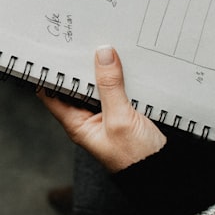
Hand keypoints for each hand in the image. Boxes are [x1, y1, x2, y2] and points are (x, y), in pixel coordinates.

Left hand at [40, 45, 165, 170]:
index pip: (51, 94)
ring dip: (101, 70)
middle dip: (79, 66)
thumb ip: (110, 87)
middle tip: (82, 43)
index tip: (53, 52)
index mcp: (77, 123)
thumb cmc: (136, 158)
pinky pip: (116, 89)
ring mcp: (106, 114)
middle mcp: (88, 118)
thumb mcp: (120, 119)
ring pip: (97, 85)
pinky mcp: (123, 112)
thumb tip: (102, 56)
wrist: (164, 171)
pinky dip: (118, 77)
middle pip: (76, 85)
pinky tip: (123, 64)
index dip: (50, 73)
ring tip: (103, 48)